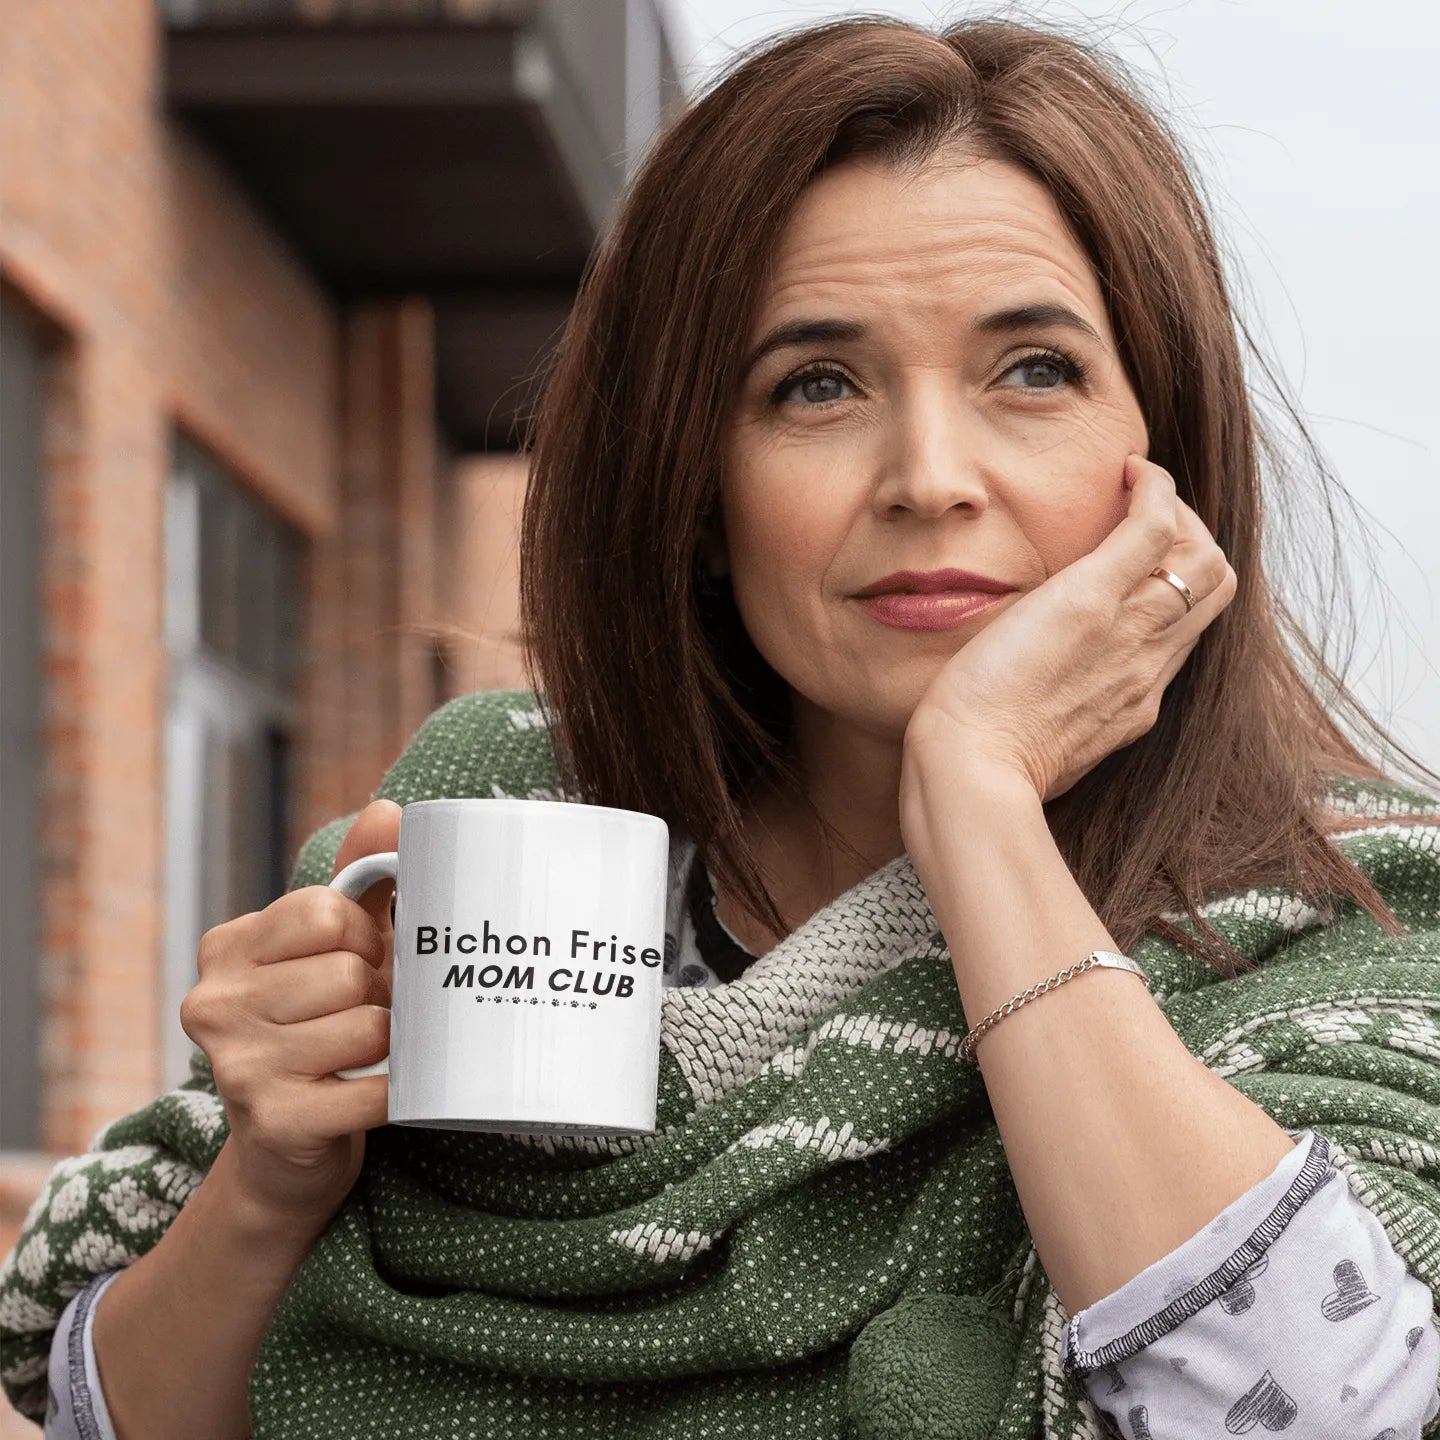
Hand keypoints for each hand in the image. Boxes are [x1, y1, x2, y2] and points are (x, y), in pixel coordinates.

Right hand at [179, 799, 399, 1227]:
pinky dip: (399, 1092)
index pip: (332, 911)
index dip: (366, 937)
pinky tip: (382, 1094)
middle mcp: (216, 1003)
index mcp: (228, 948)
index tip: (358, 963)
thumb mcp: (334, 949)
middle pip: (352, 972)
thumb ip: (361, 881)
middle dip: (380, 996)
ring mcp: (238, 1066)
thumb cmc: (320, 1029)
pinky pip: (377, 1091)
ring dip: (388, 1044)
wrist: (288, 1154)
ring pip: (369, 1027)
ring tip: (363, 1057)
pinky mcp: (274, 1122)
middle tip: (365, 1019)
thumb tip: (389, 811)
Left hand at [900, 454, 1236, 805]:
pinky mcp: (1093, 601)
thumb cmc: (978, 767)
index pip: (1183, 633)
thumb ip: (1048, 718)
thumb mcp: (1034, 747)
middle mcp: (1146, 669)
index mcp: (1132, 704)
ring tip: (1133, 490)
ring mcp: (1130, 633)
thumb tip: (1025, 704)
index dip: (1174, 588)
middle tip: (1141, 517)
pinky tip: (1129, 470)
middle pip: (1213, 590)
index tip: (1137, 566)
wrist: (971, 774)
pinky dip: (1155, 489)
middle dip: (1191, 542)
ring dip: (1176, 512)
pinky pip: (1156, 527)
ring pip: (1203, 558)